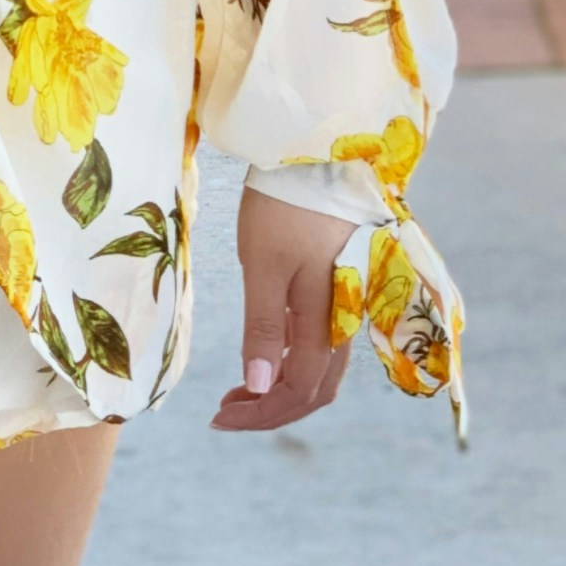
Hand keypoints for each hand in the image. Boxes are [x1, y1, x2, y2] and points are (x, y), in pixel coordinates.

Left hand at [211, 188, 353, 432]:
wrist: (316, 148)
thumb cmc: (284, 203)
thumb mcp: (264, 265)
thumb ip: (265, 327)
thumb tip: (260, 387)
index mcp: (328, 319)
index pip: (300, 390)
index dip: (262, 413)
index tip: (219, 417)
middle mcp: (345, 317)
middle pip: (315, 387)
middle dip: (271, 408)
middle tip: (225, 410)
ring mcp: (345, 300)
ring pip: (320, 365)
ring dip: (282, 386)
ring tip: (240, 389)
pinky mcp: (339, 281)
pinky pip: (321, 338)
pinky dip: (291, 357)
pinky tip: (266, 350)